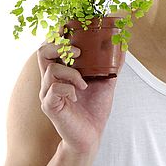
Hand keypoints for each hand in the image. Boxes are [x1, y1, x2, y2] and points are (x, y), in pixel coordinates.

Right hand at [37, 35, 125, 153]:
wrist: (90, 136)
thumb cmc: (94, 110)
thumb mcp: (105, 83)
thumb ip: (111, 65)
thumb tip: (123, 46)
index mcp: (61, 72)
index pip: (51, 47)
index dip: (58, 35)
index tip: (71, 29)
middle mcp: (50, 80)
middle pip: (42, 52)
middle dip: (60, 46)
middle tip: (79, 52)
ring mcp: (48, 93)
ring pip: (51, 69)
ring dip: (71, 72)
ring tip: (84, 83)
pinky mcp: (50, 106)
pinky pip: (54, 89)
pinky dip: (69, 88)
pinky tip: (78, 95)